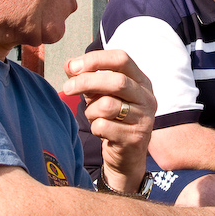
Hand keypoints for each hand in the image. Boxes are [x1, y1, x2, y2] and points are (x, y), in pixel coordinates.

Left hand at [63, 49, 155, 192]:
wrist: (126, 156)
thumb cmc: (112, 118)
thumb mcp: (100, 94)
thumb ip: (86, 77)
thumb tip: (69, 64)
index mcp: (141, 80)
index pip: (122, 59)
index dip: (96, 59)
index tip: (73, 66)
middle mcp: (147, 97)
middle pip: (117, 81)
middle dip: (86, 82)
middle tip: (67, 88)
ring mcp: (144, 119)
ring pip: (108, 105)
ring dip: (91, 110)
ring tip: (93, 116)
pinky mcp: (135, 138)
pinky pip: (104, 126)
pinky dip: (95, 127)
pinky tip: (100, 131)